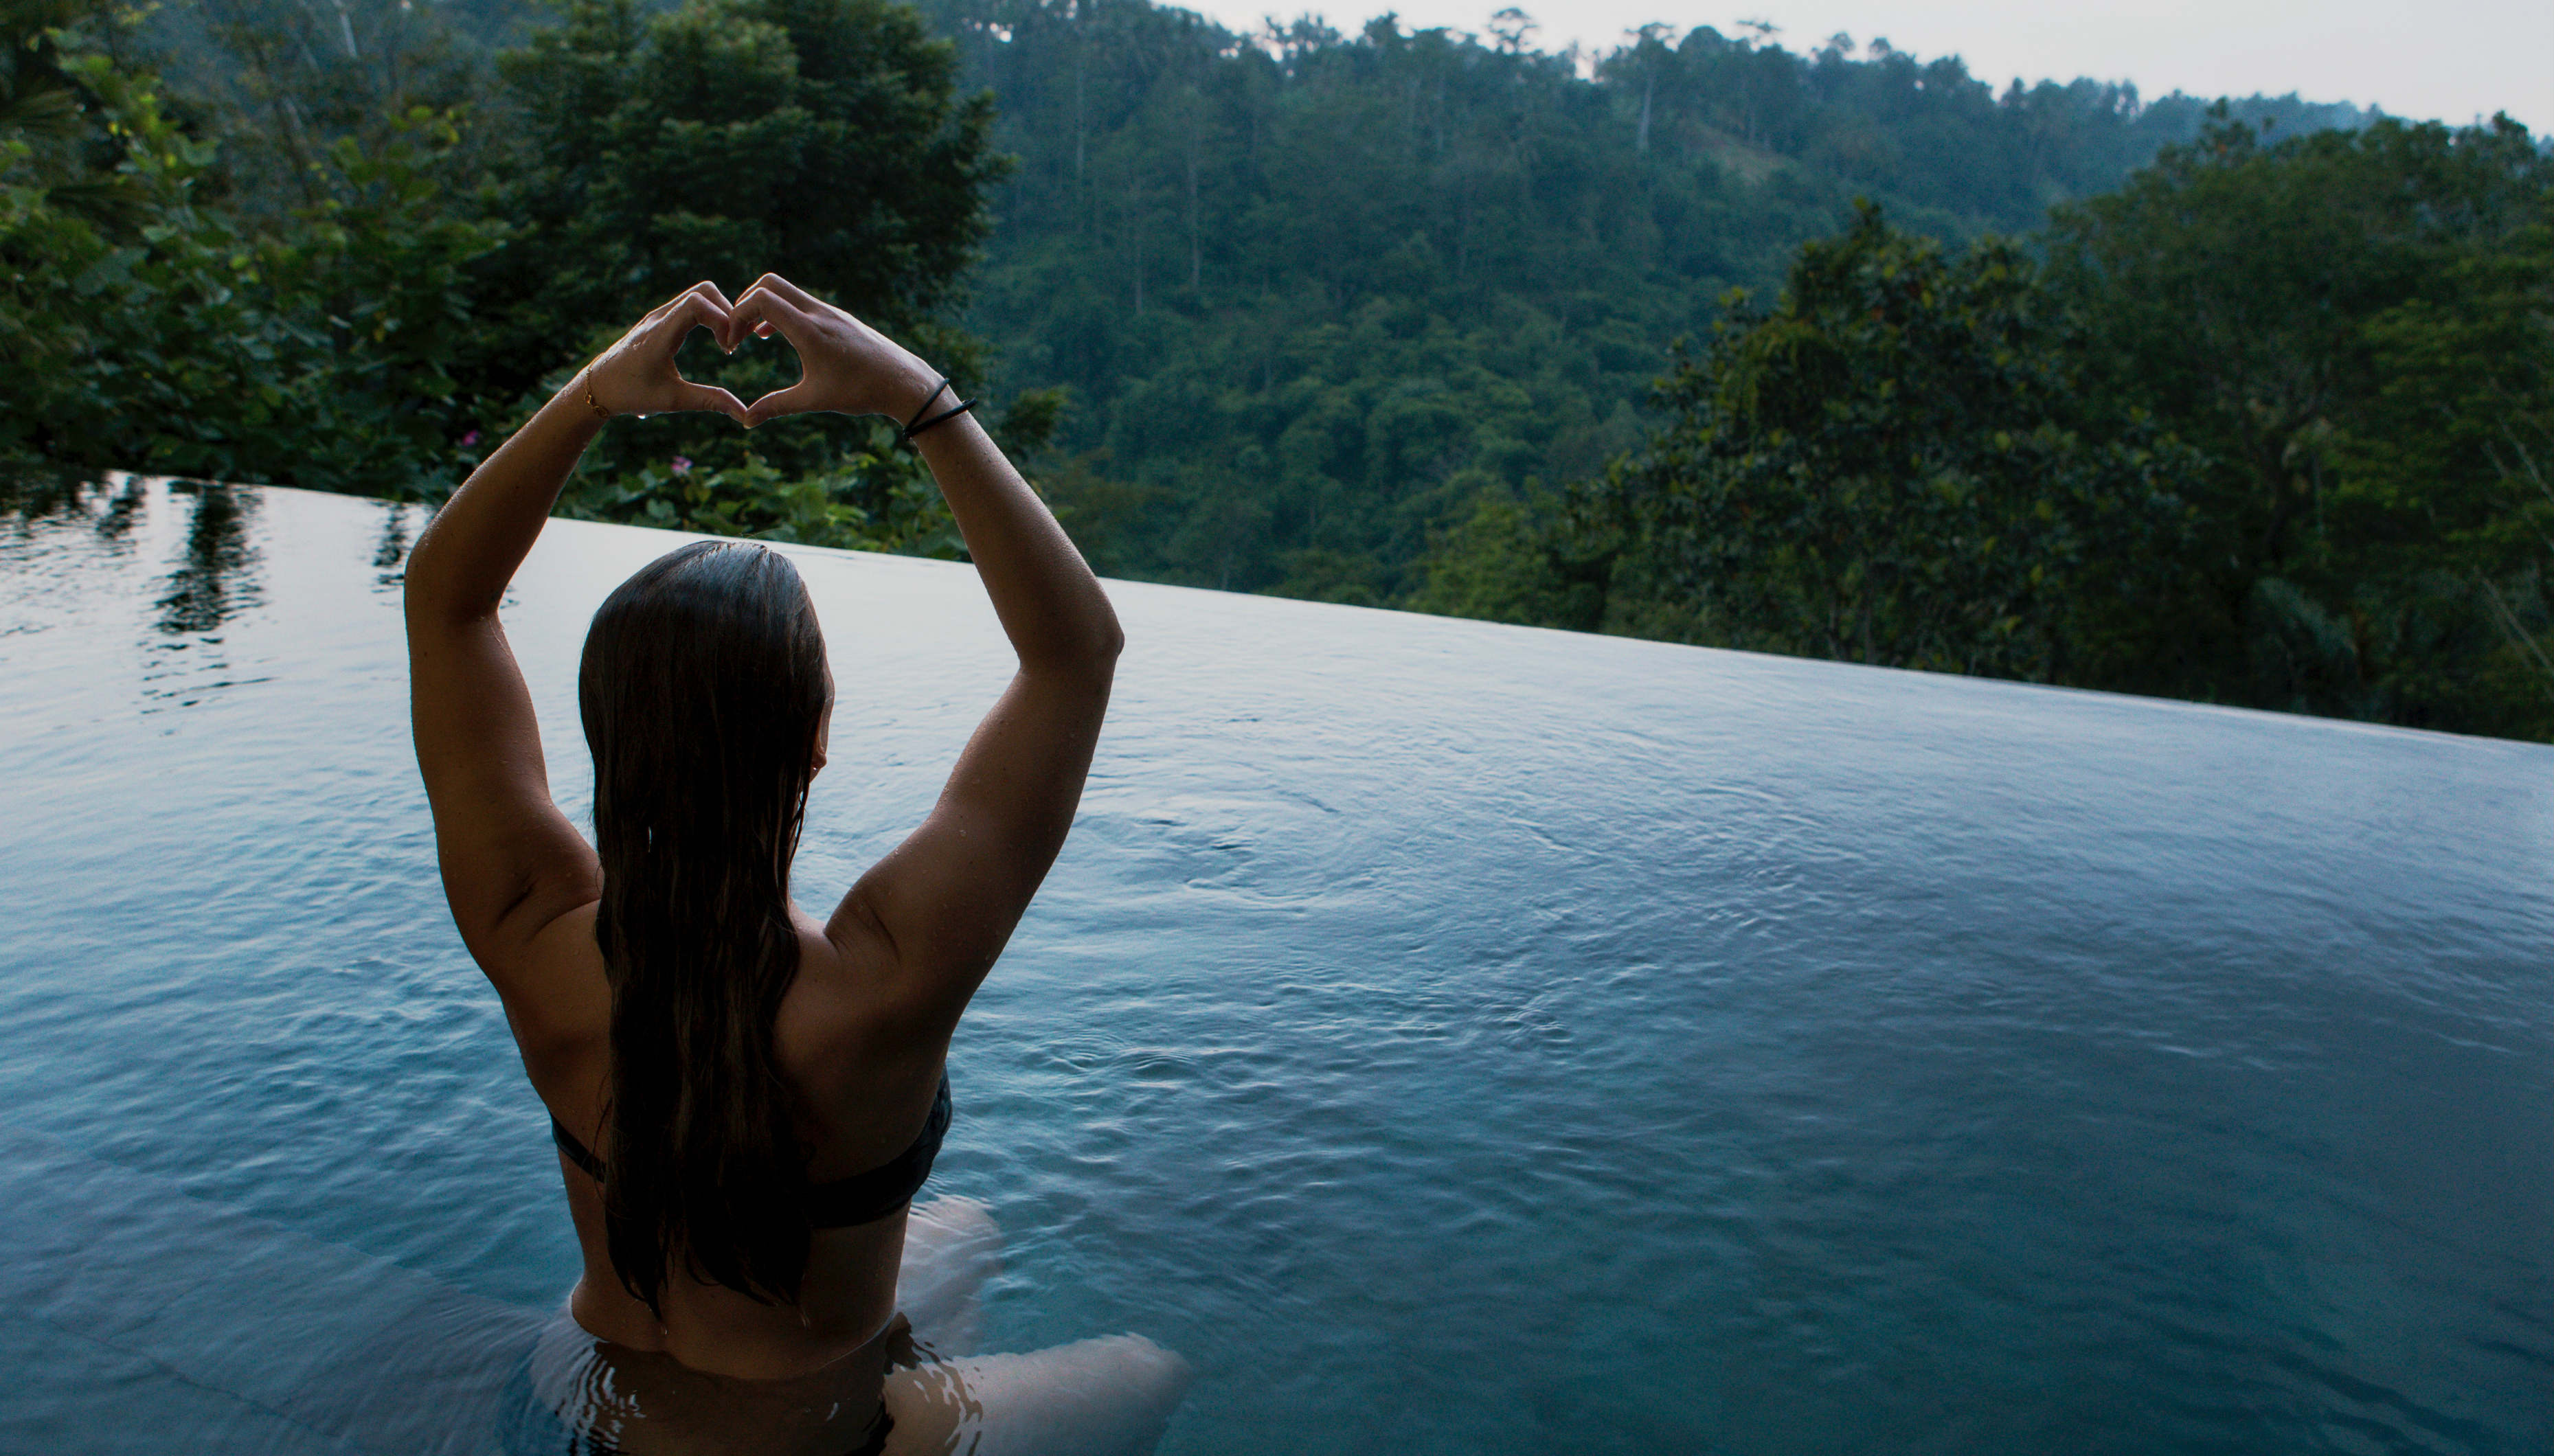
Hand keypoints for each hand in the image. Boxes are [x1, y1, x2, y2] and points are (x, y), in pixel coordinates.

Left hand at [582, 282, 750, 423]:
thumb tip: (745, 414)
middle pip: (704, 291)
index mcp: (660, 335)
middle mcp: (658, 318)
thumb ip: (710, 401)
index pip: (698, 303)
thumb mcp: (673, 401)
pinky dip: (708, 315)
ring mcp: (658, 315)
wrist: (597, 386)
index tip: (728, 349)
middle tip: (732, 343)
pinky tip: (713, 340)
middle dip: (727, 312)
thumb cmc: (632, 394)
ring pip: (698, 294)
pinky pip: (689, 303)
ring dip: (719, 313)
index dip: (722, 320)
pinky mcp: (659, 318)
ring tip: (726, 343)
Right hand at [729, 274, 940, 427]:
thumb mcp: (814, 400)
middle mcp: (819, 313)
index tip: (731, 343)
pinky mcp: (838, 317)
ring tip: (752, 336)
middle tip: (737, 333)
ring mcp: (830, 312)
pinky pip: (802, 303)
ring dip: (764, 308)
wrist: (904, 382)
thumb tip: (746, 421)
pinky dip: (782, 312)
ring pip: (787, 292)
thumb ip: (776, 406)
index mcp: (809, 329)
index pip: (761, 300)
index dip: (736, 315)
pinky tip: (775, 335)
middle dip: (745, 304)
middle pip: (769, 284)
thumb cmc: (860, 391)